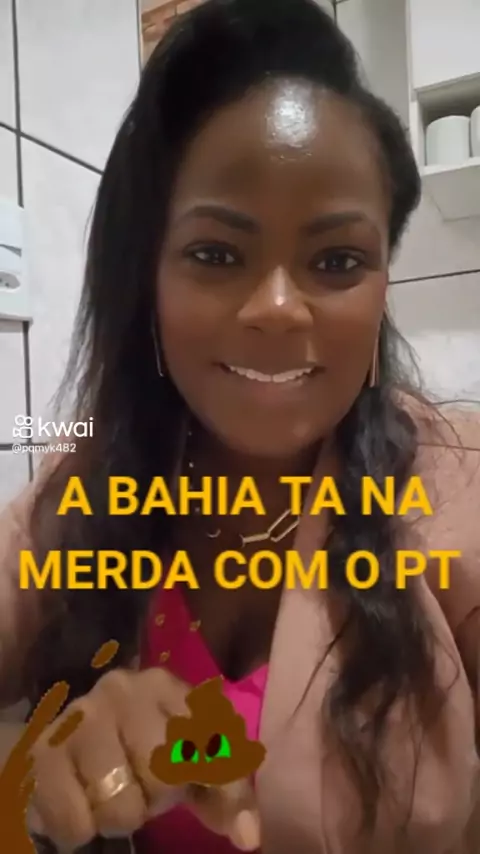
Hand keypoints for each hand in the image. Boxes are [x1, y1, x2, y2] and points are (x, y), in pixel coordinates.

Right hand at [28, 667, 259, 850]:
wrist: (60, 743)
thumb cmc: (136, 753)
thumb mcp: (186, 766)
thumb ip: (223, 794)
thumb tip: (249, 836)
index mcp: (166, 686)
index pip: (212, 745)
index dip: (221, 788)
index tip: (217, 809)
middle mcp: (124, 690)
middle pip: (164, 775)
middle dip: (157, 799)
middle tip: (143, 791)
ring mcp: (81, 716)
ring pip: (120, 804)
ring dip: (118, 818)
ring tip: (111, 797)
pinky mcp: (42, 752)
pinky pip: (77, 821)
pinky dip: (80, 829)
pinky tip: (80, 804)